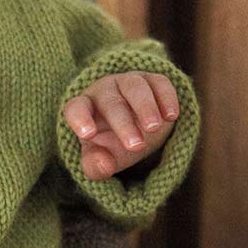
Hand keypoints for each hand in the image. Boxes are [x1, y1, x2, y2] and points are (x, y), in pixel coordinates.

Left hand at [63, 70, 178, 180]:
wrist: (137, 129)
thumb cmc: (111, 144)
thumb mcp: (101, 158)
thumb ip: (95, 166)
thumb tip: (104, 164)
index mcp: (84, 108)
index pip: (76, 108)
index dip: (80, 118)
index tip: (88, 134)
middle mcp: (104, 91)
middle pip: (111, 103)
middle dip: (123, 123)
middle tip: (135, 146)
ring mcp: (128, 82)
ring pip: (135, 87)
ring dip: (145, 107)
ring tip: (153, 128)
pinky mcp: (153, 80)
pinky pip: (159, 82)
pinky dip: (165, 97)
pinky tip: (171, 116)